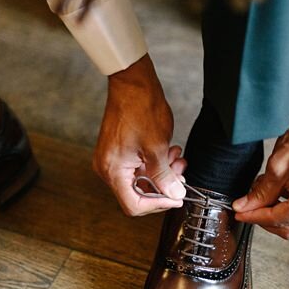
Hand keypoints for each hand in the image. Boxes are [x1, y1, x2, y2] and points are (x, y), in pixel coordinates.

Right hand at [94, 54, 186, 215]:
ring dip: (161, 173)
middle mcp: (107, 168)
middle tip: (181, 173)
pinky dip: (153, 163)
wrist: (131, 83)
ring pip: (139, 180)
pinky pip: (136, 167)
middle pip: (136, 193)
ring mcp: (110, 159)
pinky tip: (168, 151)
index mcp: (113, 170)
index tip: (177, 197)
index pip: (133, 205)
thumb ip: (164, 176)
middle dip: (162, 185)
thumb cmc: (141, 109)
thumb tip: (174, 195)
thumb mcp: (158, 147)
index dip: (158, 204)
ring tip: (177, 158)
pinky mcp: (117, 151)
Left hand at [233, 75, 288, 238]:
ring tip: (266, 192)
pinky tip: (282, 192)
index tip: (240, 213)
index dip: (253, 217)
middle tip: (249, 206)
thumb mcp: (276, 168)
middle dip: (266, 218)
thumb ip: (260, 193)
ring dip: (279, 213)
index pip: (276, 220)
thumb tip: (244, 207)